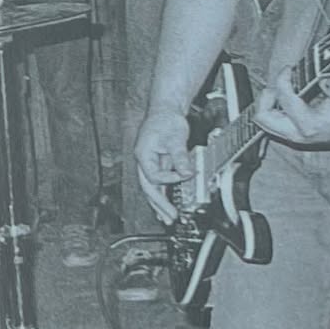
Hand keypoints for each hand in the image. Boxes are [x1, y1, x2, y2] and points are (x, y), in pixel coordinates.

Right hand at [134, 109, 193, 223]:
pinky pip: (158, 183)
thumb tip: (187, 173)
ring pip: (151, 188)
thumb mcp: (175, 138)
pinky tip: (166, 205)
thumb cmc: (165, 120)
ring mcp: (148, 164)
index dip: (170, 179)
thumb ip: (180, 157)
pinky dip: (162, 194)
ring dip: (159, 204)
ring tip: (166, 218)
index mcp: (143, 155)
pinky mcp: (156, 164)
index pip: (154, 176)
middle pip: (148, 188)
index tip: (184, 176)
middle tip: (169, 217)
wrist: (164, 110)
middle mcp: (143, 162)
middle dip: (158, 204)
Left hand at [253, 67, 329, 146]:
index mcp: (309, 125)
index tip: (290, 68)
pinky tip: (284, 96)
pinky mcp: (289, 134)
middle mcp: (296, 133)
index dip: (283, 79)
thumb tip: (321, 77)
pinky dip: (271, 107)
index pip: (284, 99)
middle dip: (267, 96)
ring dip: (267, 102)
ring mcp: (290, 135)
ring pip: (262, 120)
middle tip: (281, 83)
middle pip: (263, 116)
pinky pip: (269, 121)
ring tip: (282, 89)